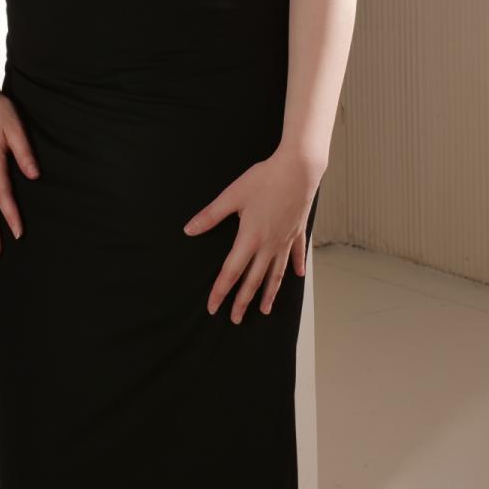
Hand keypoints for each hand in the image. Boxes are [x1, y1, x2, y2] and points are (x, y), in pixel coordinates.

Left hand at [183, 147, 321, 321]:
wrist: (299, 169)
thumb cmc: (265, 179)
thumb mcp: (232, 195)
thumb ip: (210, 216)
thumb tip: (189, 230)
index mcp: (250, 238)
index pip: (231, 272)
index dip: (220, 291)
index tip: (213, 307)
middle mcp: (268, 245)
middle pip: (254, 280)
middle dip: (243, 301)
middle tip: (236, 319)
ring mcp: (285, 240)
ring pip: (276, 274)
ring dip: (269, 293)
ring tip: (264, 310)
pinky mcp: (297, 231)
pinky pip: (296, 254)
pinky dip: (295, 266)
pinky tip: (296, 276)